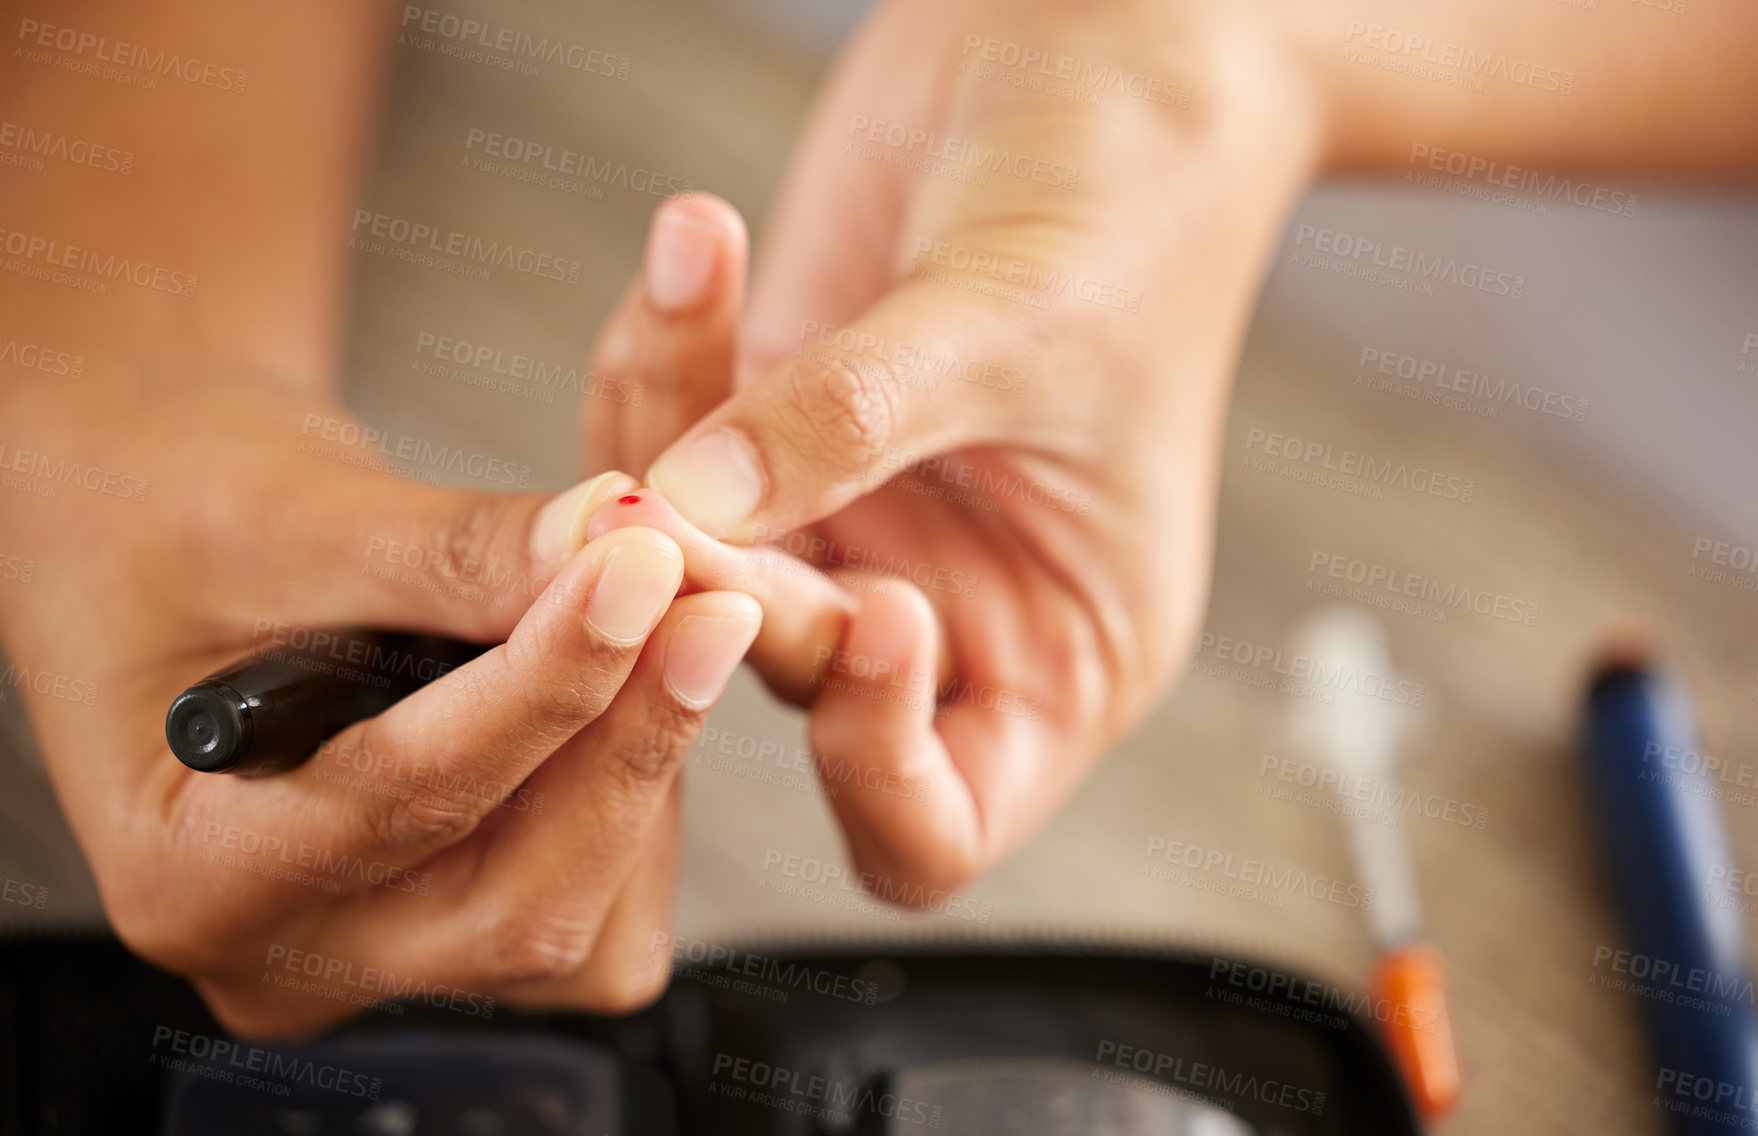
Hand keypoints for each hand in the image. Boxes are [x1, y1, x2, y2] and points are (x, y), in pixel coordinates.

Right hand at [0, 369, 757, 1035]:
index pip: (403, 797)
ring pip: (581, 913)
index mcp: (190, 871)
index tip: (649, 569)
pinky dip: (634, 785)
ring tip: (664, 619)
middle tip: (707, 595)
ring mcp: (384, 953)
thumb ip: (462, 550)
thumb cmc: (171, 520)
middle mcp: (291, 949)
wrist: (158, 528)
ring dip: (643, 762)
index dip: (550, 681)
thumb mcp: (293, 514)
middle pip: (520, 901)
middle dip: (628, 740)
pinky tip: (628, 681)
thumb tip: (622, 542)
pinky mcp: (462, 922)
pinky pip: (599, 896)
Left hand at [591, 5, 1319, 894]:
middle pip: (791, 686)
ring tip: (692, 307)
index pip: (938, 816)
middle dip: (733, 592)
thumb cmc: (1139, 196)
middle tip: (694, 485)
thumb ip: (853, 427)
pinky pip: (664, 445)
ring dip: (658, 455)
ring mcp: (847, 521)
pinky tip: (692, 249)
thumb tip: (692, 510)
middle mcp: (945, 608)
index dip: (876, 762)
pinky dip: (656, 359)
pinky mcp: (770, 430)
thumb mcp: (1017, 325)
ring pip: (697, 569)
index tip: (867, 616)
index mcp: (1060, 647)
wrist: (1099, 53)